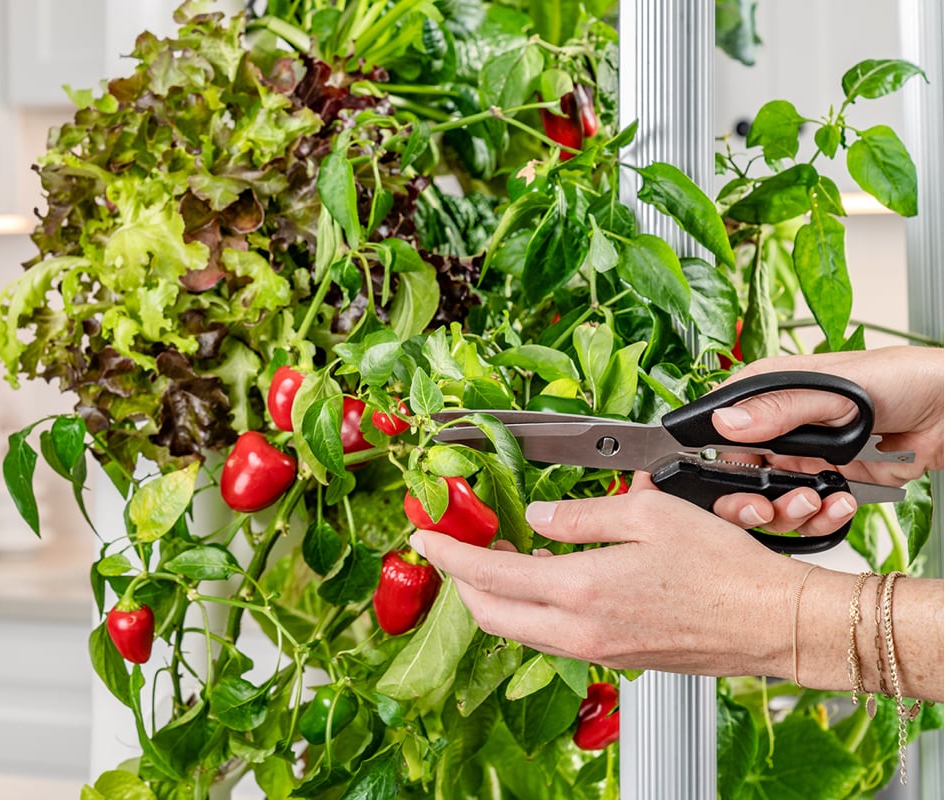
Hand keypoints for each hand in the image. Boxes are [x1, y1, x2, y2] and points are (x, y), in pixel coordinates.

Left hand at [410, 480, 808, 677]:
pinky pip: (550, 638)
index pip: (488, 574)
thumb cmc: (725, 568)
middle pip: (490, 613)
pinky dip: (529, 611)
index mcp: (581, 589)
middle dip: (462, 579)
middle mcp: (580, 630)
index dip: (448, 553)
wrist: (774, 622)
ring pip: (518, 630)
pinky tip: (543, 582)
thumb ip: (582, 514)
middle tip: (456, 544)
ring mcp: (596, 651)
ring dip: (494, 597)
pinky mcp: (615, 659)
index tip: (424, 535)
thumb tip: (540, 516)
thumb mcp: (648, 513)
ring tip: (496, 557)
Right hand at [709, 347, 942, 535]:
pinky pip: (808, 514)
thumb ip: (778, 408)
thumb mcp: (834, 390)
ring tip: (814, 501)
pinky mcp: (827, 484)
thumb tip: (725, 423)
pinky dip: (822, 517)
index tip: (711, 483)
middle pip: (734, 477)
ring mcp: (800, 459)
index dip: (705, 460)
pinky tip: (843, 501)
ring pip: (769, 502)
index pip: (713, 430)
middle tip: (762, 509)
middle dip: (745, 501)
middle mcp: (776, 429)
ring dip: (789, 512)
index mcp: (765, 394)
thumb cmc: (899, 380)